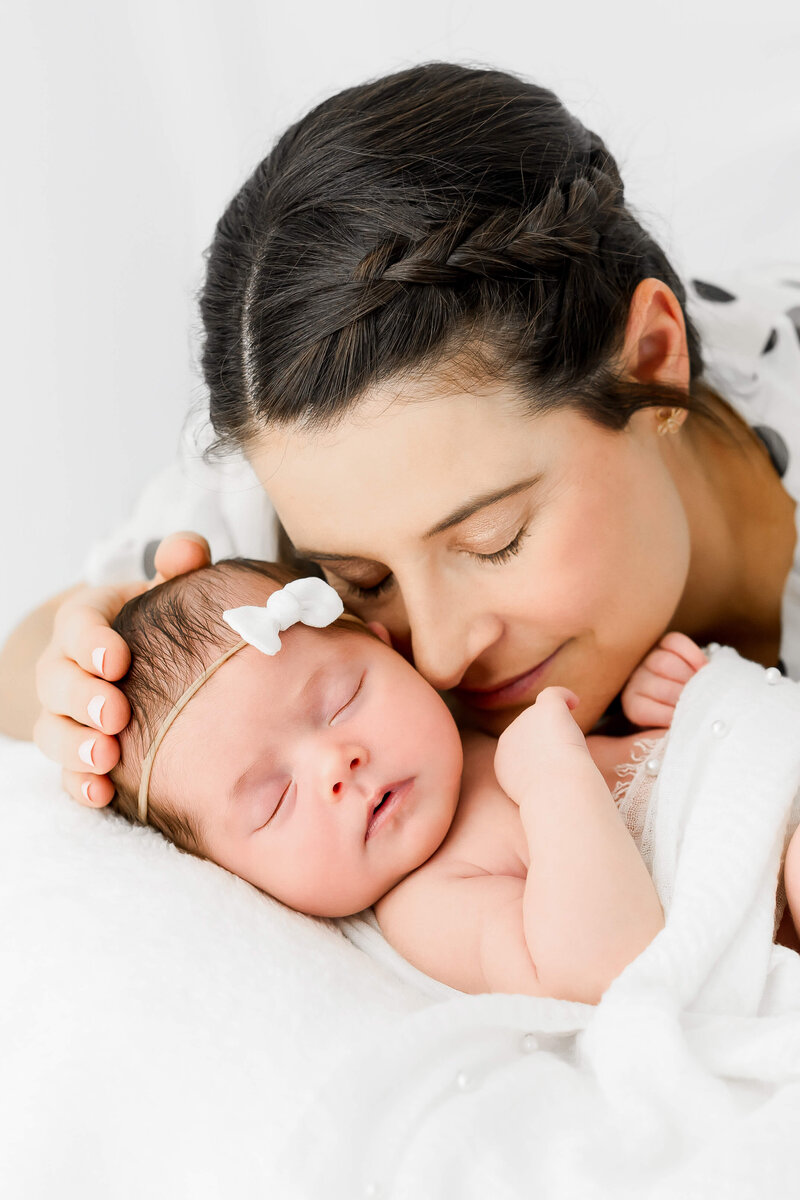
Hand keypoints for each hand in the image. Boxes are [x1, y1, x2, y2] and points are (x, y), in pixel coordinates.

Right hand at [33, 532, 211, 806]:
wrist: (139, 663)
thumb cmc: (156, 623)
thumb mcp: (166, 590)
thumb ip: (180, 565)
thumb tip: (186, 549)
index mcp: (86, 623)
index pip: (75, 625)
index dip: (90, 643)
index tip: (117, 659)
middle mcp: (66, 668)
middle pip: (57, 682)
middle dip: (82, 699)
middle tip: (114, 714)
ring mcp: (66, 713)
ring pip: (53, 730)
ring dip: (75, 746)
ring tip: (105, 757)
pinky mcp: (77, 751)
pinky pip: (67, 772)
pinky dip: (81, 784)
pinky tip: (103, 795)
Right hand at [494, 686, 584, 803]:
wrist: (557, 793)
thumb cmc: (553, 801)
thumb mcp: (532, 794)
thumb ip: (533, 779)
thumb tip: (546, 772)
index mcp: (503, 762)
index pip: (520, 751)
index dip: (537, 755)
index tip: (551, 768)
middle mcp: (508, 738)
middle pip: (530, 732)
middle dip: (547, 742)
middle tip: (564, 762)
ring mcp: (525, 721)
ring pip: (544, 718)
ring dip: (558, 729)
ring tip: (571, 749)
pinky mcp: (544, 710)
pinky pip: (554, 694)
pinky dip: (566, 696)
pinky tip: (575, 703)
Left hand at [621, 631, 706, 728]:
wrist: (682, 686)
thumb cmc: (678, 710)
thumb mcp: (673, 723)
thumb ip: (676, 724)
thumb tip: (692, 723)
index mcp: (633, 705)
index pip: (643, 711)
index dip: (669, 716)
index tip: (687, 719)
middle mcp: (635, 680)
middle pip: (660, 686)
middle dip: (686, 696)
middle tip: (703, 701)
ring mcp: (648, 659)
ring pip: (666, 663)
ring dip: (691, 676)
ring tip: (704, 685)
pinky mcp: (662, 642)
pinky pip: (676, 643)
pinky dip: (693, 655)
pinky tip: (703, 666)